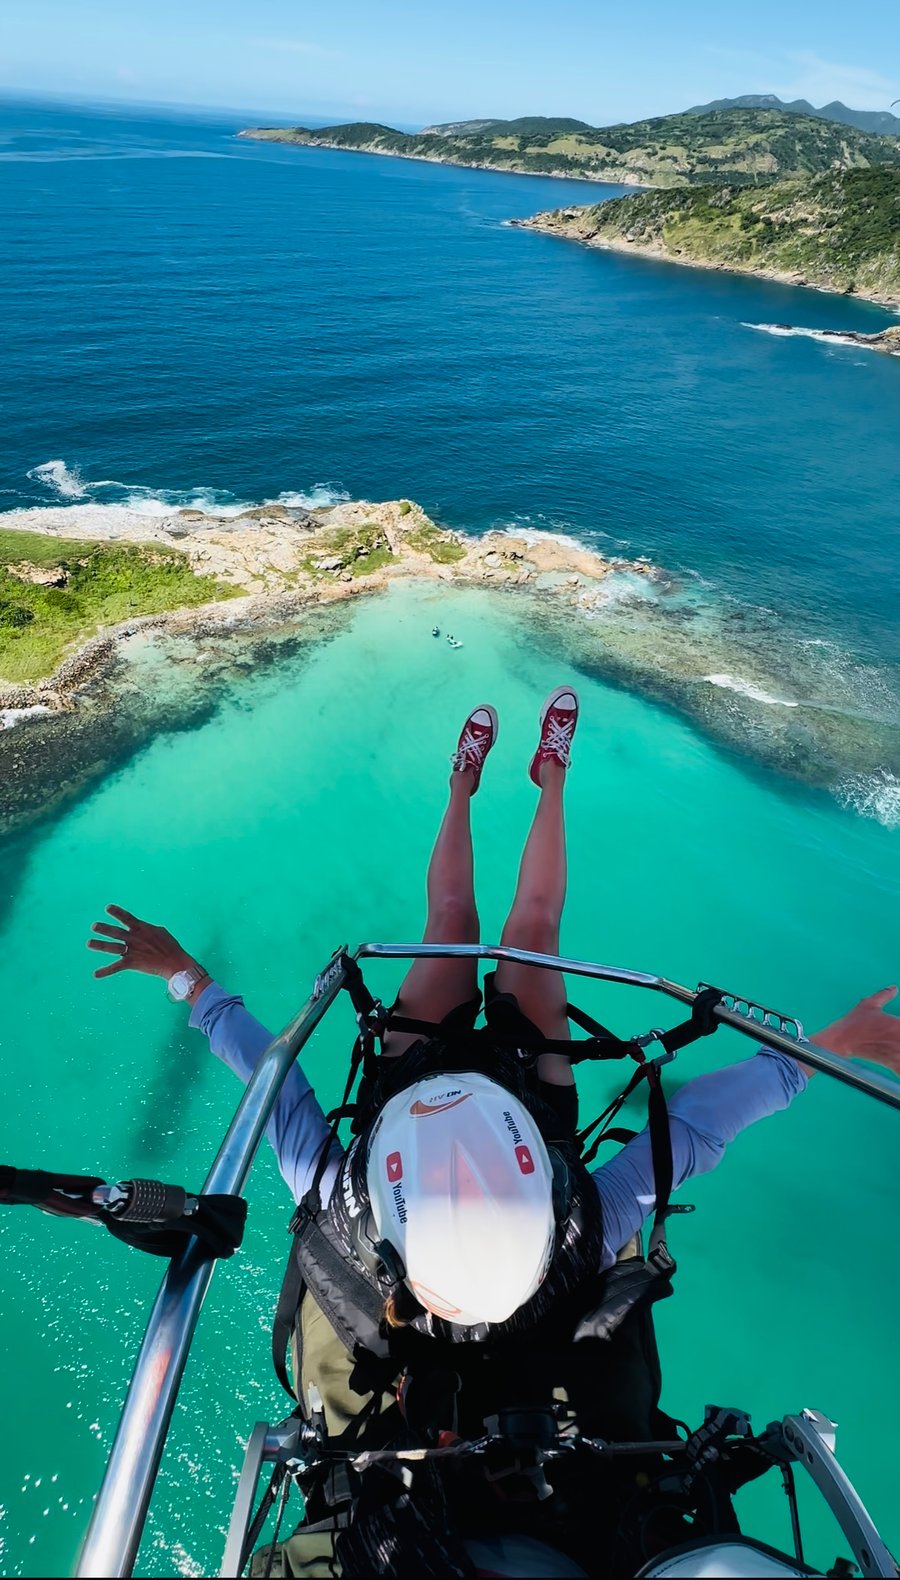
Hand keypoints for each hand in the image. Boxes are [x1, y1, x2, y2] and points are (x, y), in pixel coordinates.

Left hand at [87, 904, 202, 984]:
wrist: (175, 962)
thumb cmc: (170, 946)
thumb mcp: (159, 932)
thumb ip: (147, 929)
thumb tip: (141, 927)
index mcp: (142, 929)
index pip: (127, 918)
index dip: (117, 912)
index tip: (107, 907)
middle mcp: (135, 938)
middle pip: (116, 932)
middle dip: (104, 929)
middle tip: (94, 926)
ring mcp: (132, 950)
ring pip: (113, 947)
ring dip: (100, 945)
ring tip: (89, 943)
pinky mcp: (132, 963)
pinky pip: (116, 967)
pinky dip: (105, 971)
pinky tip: (95, 974)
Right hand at [810, 987, 899, 1074]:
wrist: (842, 1041)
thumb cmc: (854, 1023)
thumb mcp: (868, 1004)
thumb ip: (884, 995)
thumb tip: (893, 988)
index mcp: (897, 1025)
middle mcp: (899, 1040)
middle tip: (898, 1035)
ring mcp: (897, 1054)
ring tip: (898, 1045)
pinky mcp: (892, 1064)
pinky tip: (898, 1058)